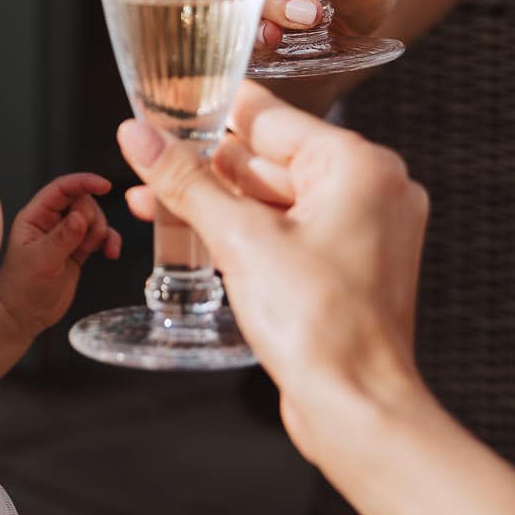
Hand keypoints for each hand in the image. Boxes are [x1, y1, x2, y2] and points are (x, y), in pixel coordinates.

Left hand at [0, 173, 121, 338]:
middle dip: (92, 217)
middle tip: (85, 240)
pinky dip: (109, 241)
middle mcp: (51, 222)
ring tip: (91, 250)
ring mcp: (66, 235)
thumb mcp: (41, 261)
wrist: (25, 315)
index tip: (104, 184)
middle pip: (82, 201)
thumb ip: (62, 238)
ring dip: (101, 231)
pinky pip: (100, 236)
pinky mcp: (78, 250)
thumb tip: (81, 217)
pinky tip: (111, 253)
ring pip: (94, 218)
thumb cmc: (22, 288)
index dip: (83, 182)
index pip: (61, 189)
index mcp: (35, 216)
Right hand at [119, 83, 428, 462]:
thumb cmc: (323, 329)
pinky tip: (195, 232)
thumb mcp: (240, 240)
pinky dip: (245, 232)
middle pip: (270, 158)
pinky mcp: (347, 268)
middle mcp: (371, 191)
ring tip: (155, 200)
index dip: (211, 112)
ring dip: (217, 202)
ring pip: (275, 199)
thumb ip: (186, 182)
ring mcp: (363, 232)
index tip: (168, 104)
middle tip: (149, 161)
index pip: (271, 118)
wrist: (357, 411)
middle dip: (205, 166)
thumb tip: (142, 137)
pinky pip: (288, 232)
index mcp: (359, 166)